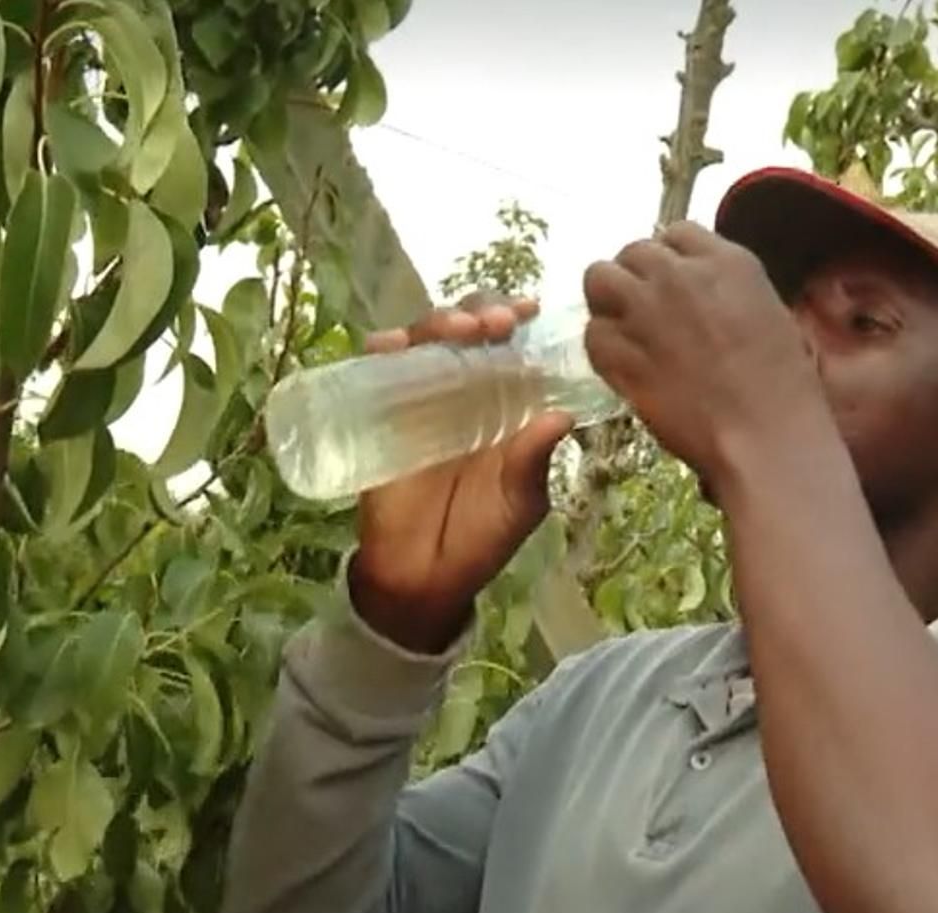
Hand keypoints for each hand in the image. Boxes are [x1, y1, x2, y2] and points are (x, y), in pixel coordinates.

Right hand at [348, 294, 574, 654]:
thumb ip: (534, 461)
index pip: (509, 345)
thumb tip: (562, 416)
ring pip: (424, 338)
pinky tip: (390, 345)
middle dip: (482, 311)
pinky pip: (375, 371)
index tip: (529, 309)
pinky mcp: (378, 414)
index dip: (517, 318)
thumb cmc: (480, 537)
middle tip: (497, 324)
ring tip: (459, 331)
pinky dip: (380, 350)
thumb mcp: (518, 502)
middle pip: (466, 328)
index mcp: (503, 404)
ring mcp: (418, 398)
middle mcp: (462, 391)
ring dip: (440, 321)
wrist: (423, 577)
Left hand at [582, 222, 824, 485]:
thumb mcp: (768, 313)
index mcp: (725, 262)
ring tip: (625, 329)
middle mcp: (677, 276)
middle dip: (636, 276)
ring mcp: (643, 312)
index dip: (670, 258)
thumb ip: (726, 290)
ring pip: (599, 279)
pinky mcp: (619, 353)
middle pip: (633, 252)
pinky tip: (623, 364)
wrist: (763, 435)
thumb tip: (700, 293)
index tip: (672, 283)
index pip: (677, 233)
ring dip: (609, 301)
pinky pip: (593, 333)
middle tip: (645, 309)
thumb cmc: (783, 385)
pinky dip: (603, 347)